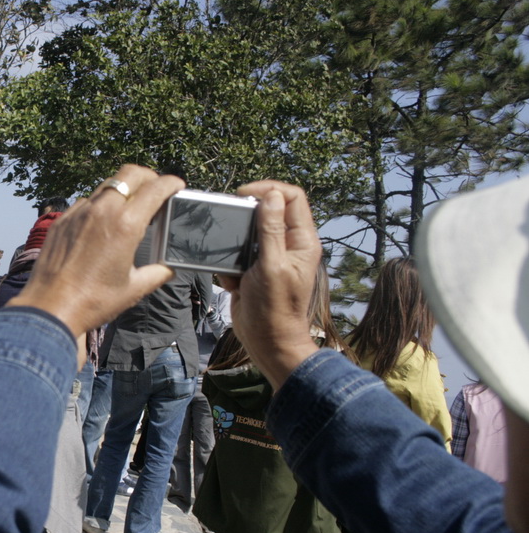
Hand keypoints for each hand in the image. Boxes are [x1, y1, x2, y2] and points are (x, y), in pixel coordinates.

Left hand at [8, 165, 183, 341]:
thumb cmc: (93, 301)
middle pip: (130, 174)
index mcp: (125, 225)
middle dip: (147, 176)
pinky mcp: (61, 220)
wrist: (50, 308)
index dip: (171, 183)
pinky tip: (102, 222)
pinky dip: (99, 204)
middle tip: (155, 188)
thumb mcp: (134, 289)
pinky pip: (85, 202)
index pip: (155, 188)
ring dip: (122, 190)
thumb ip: (157, 274)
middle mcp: (102, 211)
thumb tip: (168, 269)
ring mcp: (78, 213)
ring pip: (106, 186)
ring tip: (129, 207)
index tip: (177, 186)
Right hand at [218, 181, 322, 389]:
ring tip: (233, 263)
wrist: (268, 342)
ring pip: (249, 233)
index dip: (269, 189)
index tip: (243, 195)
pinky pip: (238, 255)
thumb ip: (271, 229)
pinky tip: (233, 282)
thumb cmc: (275, 309)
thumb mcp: (272, 265)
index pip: (292, 197)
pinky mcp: (255, 270)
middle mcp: (289, 245)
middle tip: (230, 225)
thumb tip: (271, 196)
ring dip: (235, 244)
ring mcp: (272, 258)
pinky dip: (230, 265)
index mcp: (302, 240)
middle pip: (269, 211)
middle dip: (245, 217)